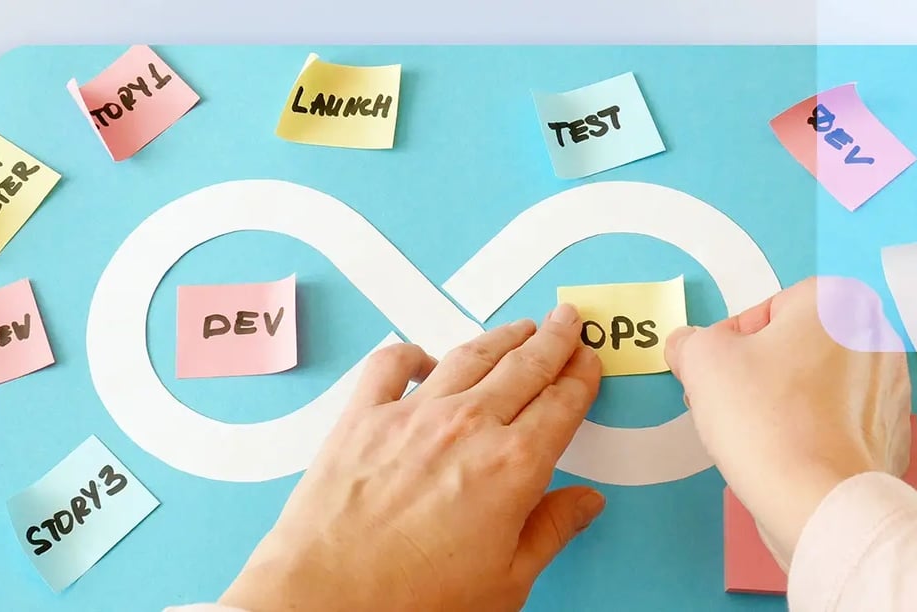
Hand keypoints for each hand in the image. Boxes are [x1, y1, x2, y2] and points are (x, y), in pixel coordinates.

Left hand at [219, 304, 604, 611]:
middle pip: (524, 367)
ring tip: (517, 328)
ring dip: (500, 337)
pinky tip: (422, 356)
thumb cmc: (411, 600)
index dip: (581, 377)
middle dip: (552, 340)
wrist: (328, 600)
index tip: (588, 362)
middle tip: (566, 322)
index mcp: (511, 466)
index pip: (561, 404)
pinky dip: (410, 353)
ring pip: (468, 356)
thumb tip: (584, 504)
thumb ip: (551, 531)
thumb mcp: (506, 580)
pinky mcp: (362, 416)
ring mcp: (411, 415)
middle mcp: (466, 428)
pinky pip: (389, 365)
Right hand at [664, 277, 911, 567]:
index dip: (732, 341)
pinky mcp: (890, 434)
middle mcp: (874, 338)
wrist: (816, 500)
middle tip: (727, 401)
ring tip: (753, 431)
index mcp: (837, 304)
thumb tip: (687, 346)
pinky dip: (811, 430)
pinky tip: (785, 451)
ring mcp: (890, 389)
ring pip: (816, 383)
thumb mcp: (701, 359)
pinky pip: (836, 421)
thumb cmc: (762, 417)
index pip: (767, 309)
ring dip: (781, 399)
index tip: (716, 371)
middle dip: (757, 370)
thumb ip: (689, 341)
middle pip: (795, 346)